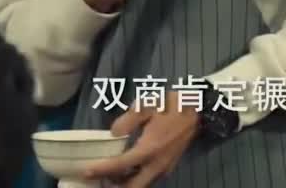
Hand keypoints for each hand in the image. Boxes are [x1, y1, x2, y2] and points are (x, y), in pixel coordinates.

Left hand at [82, 92, 200, 186]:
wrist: (199, 110)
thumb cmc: (171, 106)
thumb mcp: (146, 106)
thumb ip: (127, 121)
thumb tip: (113, 134)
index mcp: (149, 149)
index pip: (120, 165)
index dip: (101, 170)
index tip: (86, 172)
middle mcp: (156, 164)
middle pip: (131, 186)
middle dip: (113, 186)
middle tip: (97, 179)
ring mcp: (164, 168)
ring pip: (140, 185)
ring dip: (124, 184)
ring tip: (109, 176)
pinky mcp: (168, 167)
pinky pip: (148, 179)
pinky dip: (134, 179)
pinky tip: (126, 170)